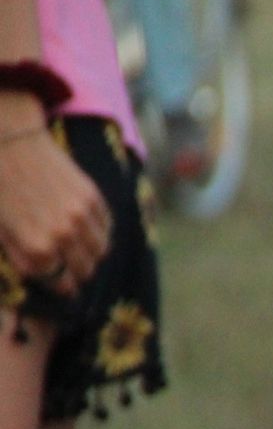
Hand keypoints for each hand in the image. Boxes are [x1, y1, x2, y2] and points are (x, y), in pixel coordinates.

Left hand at [0, 103, 109, 298]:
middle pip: (84, 271)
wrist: (9, 142)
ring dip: (90, 254)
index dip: (59, 285)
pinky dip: (98, 232)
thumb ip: (21, 256)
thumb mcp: (0, 229)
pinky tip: (84, 225)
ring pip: (100, 252)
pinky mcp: (93, 198)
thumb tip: (45, 275)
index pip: (60, 283)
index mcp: (35, 247)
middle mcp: (63, 236)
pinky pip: (106, 228)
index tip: (59, 282)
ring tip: (78, 247)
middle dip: (76, 272)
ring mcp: (81, 217)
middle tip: (68, 266)